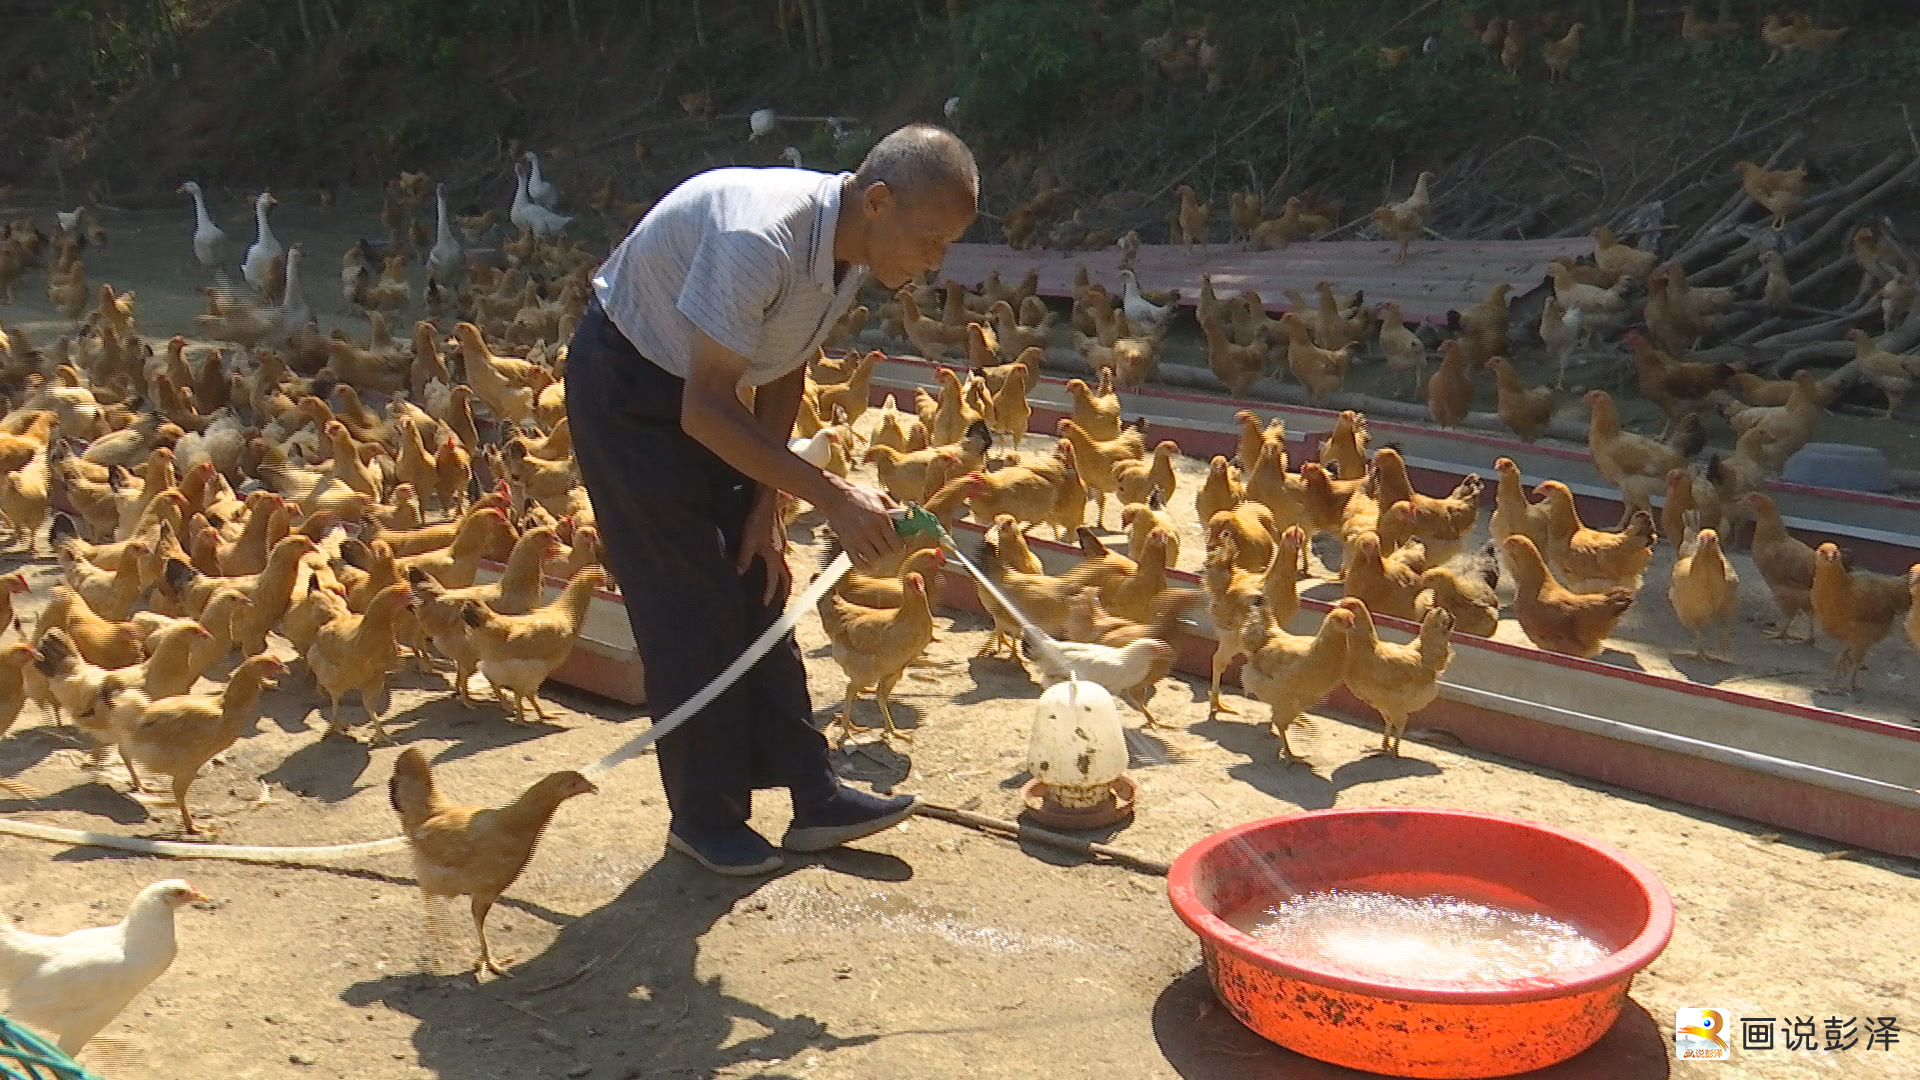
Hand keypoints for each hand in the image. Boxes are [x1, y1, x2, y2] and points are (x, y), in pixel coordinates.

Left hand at [736, 485, 790, 607]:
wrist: (769, 500)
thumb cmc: (758, 519)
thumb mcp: (747, 539)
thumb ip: (744, 558)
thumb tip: (739, 573)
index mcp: (774, 556)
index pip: (773, 580)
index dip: (769, 593)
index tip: (765, 605)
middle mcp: (781, 554)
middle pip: (787, 578)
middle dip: (785, 592)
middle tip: (781, 604)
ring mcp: (783, 546)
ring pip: (787, 569)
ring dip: (784, 581)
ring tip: (779, 590)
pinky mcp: (781, 540)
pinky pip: (783, 560)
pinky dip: (781, 569)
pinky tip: (774, 568)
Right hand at [822, 476, 901, 568]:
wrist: (836, 496)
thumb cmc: (859, 495)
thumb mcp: (880, 496)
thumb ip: (895, 507)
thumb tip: (907, 517)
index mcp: (881, 519)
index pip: (896, 544)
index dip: (900, 547)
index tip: (899, 546)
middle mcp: (870, 530)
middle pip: (886, 553)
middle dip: (890, 553)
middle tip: (888, 550)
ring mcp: (858, 538)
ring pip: (874, 559)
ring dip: (878, 559)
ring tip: (878, 555)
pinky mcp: (847, 543)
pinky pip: (857, 561)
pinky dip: (863, 566)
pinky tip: (867, 563)